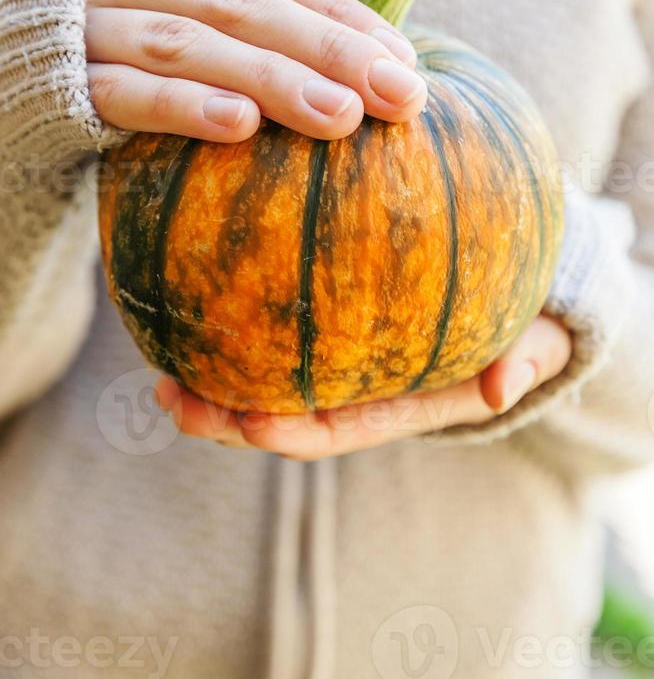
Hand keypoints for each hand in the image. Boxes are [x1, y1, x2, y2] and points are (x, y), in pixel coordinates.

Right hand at [86, 0, 426, 140]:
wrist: (11, 50)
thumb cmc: (119, 11)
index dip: (337, 11)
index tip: (402, 57)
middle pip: (242, 3)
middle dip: (327, 49)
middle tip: (398, 95)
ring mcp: (90, 20)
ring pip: (191, 45)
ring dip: (272, 81)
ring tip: (342, 117)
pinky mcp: (64, 80)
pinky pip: (126, 94)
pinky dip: (184, 107)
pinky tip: (242, 127)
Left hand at [154, 315, 570, 459]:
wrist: (519, 298)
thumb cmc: (527, 321)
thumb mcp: (537, 339)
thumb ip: (526, 359)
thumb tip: (506, 386)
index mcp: (400, 405)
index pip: (338, 428)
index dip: (293, 431)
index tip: (248, 423)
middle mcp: (361, 390)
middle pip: (284, 413)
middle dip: (226, 416)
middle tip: (170, 396)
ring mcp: (342, 362)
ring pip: (267, 380)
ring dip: (213, 380)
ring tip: (159, 368)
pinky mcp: (331, 326)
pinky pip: (277, 334)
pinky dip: (236, 329)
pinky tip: (193, 300)